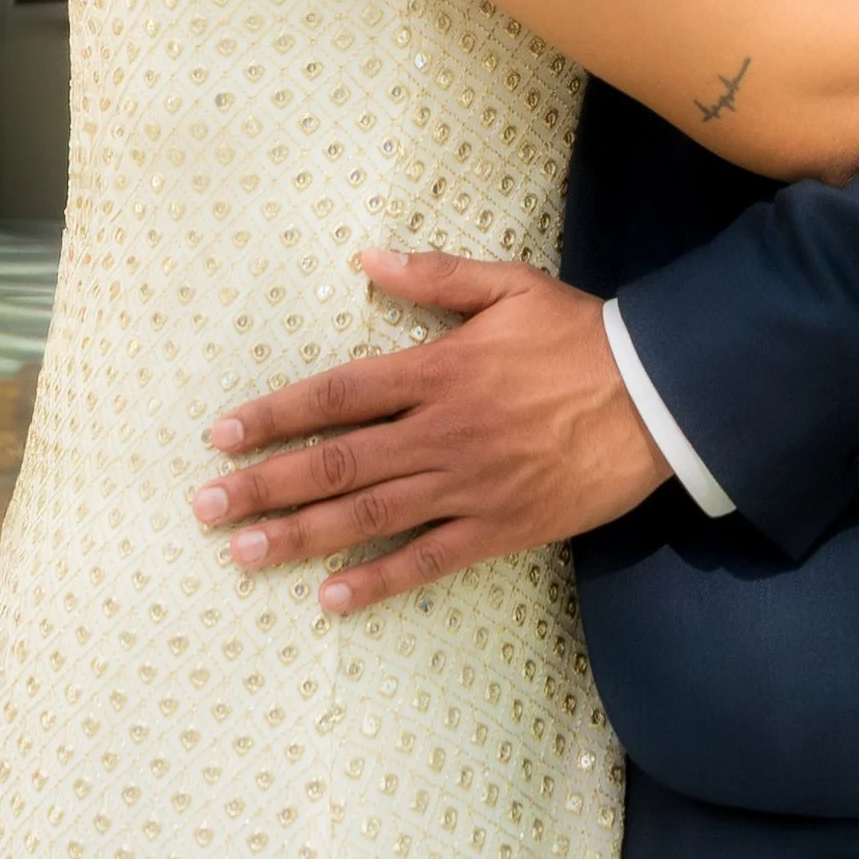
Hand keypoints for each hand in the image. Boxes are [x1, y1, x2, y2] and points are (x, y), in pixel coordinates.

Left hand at [191, 246, 670, 612]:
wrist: (654, 394)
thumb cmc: (576, 333)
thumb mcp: (506, 284)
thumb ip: (433, 276)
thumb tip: (364, 259)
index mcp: (435, 369)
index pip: (335, 395)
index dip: (274, 415)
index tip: (222, 436)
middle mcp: (438, 431)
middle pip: (335, 462)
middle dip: (264, 485)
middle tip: (205, 507)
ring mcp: (466, 485)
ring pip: (367, 515)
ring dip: (299, 536)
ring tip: (242, 555)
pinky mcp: (498, 528)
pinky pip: (427, 561)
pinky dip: (377, 582)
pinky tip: (331, 600)